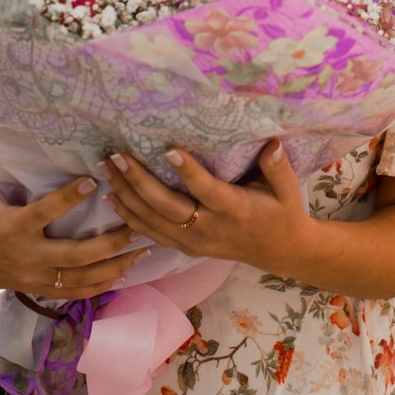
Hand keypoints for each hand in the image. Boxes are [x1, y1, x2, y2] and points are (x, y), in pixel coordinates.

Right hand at [0, 151, 146, 301]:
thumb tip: (11, 122)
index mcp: (11, 226)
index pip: (45, 212)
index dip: (70, 197)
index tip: (94, 180)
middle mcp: (25, 255)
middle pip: (75, 256)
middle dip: (109, 243)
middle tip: (136, 225)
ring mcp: (31, 275)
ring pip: (79, 279)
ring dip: (113, 267)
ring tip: (141, 252)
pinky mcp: (33, 287)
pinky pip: (71, 293)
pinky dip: (98, 287)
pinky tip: (121, 275)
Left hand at [103, 141, 315, 272]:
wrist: (279, 252)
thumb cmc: (282, 212)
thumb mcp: (288, 189)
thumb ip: (278, 166)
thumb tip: (272, 142)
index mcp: (235, 210)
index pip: (206, 190)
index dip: (187, 171)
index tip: (168, 148)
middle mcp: (210, 228)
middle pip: (168, 207)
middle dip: (139, 181)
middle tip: (118, 156)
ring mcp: (194, 241)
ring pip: (153, 221)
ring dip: (127, 195)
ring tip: (107, 169)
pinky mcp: (185, 247)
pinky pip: (151, 233)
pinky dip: (129, 217)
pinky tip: (111, 198)